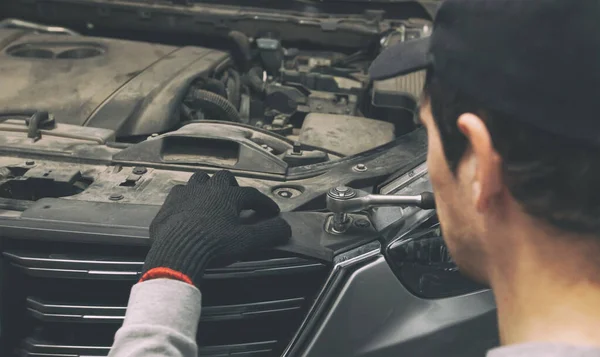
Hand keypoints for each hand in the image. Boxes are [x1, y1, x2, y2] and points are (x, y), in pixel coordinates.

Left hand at [141, 170, 291, 286]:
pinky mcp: (169, 204)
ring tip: (213, 196)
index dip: (264, 203)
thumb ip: (269, 233)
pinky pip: (180, 192)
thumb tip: (284, 227)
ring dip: (209, 185)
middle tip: (239, 199)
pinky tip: (188, 205)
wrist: (176, 252)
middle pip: (225, 179)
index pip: (252, 195)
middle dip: (234, 187)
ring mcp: (186, 194)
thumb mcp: (247, 241)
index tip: (270, 211)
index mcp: (228, 195)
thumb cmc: (210, 245)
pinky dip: (187, 197)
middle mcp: (207, 189)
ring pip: (200, 179)